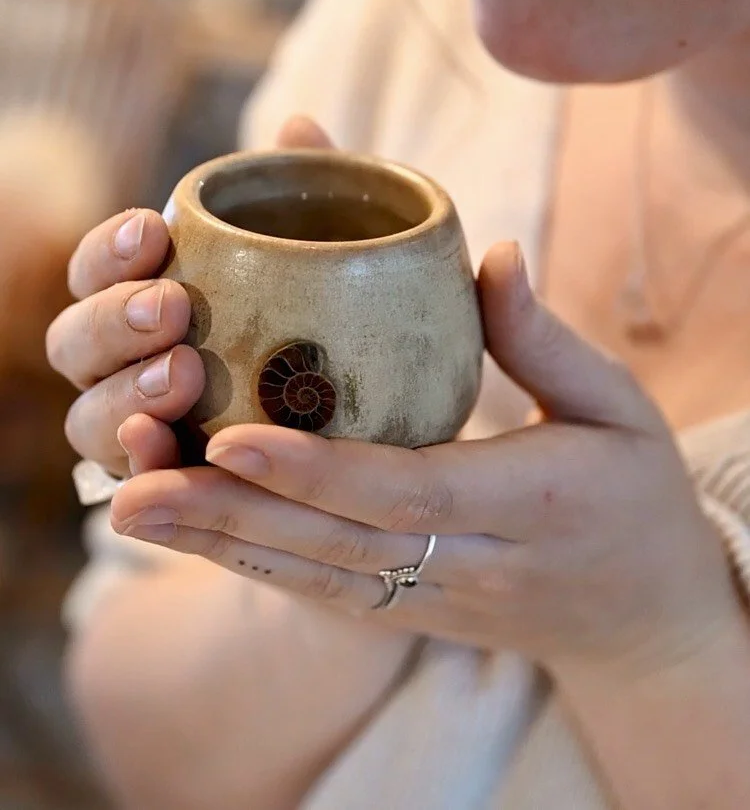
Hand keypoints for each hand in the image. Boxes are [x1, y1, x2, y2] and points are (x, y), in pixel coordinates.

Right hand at [47, 116, 332, 477]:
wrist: (372, 431)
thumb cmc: (335, 327)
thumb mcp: (340, 261)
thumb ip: (314, 198)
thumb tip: (298, 127)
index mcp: (146, 296)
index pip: (100, 269)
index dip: (109, 250)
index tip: (155, 230)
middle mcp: (124, 366)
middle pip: (75, 343)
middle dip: (111, 320)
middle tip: (173, 306)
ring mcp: (139, 431)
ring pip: (89, 417)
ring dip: (122, 394)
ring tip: (185, 375)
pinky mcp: (168, 487)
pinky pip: (133, 484)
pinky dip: (137, 467)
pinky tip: (161, 449)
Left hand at [110, 243, 741, 676]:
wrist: (651, 618)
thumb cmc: (636, 494)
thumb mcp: (618, 406)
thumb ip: (546, 336)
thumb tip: (492, 252)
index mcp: (531, 505)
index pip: (411, 492)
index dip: (318, 469)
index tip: (232, 435)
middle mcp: (474, 567)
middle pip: (337, 548)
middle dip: (230, 516)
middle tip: (132, 480)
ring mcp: (438, 602)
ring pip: (313, 580)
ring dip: (217, 546)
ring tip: (129, 506)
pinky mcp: (414, 615)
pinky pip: (322, 595)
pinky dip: (250, 566)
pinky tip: (188, 536)